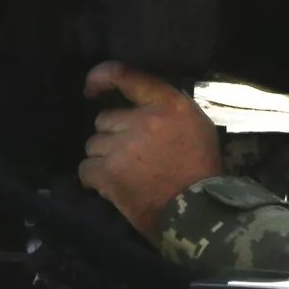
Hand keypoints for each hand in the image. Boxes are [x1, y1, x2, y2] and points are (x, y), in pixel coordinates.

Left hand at [78, 61, 223, 235]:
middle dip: (112, 137)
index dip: (102, 76)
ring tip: (124, 176)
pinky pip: (86, 168)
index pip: (127, 75)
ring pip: (94, 145)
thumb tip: (139, 107)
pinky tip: (110, 188)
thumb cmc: (202, 171)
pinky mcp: (109, 172)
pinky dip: (94, 179)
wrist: (199, 212)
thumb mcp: (197, 127)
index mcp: (170, 104)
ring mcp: (124, 145)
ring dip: (104, 159)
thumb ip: (169, 111)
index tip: (91, 88)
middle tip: (129, 157)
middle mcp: (144, 119)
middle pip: (105, 119)